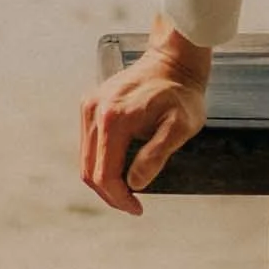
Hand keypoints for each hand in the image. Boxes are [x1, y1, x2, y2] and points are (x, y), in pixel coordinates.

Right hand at [78, 26, 211, 206]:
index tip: (137, 209)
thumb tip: (135, 183)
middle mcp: (94, 110)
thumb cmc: (182, 93)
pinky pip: (88, 144)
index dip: (119, 198)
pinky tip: (119, 169)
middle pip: (90, 170)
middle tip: (132, 205)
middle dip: (110, 194)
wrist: (174, 59)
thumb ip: (157, 154)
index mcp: (113, 118)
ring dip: (103, 181)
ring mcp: (90, 105)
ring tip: (127, 191)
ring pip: (86, 159)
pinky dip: (100, 162)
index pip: (105, 174)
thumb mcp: (182, 126)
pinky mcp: (91, 103)